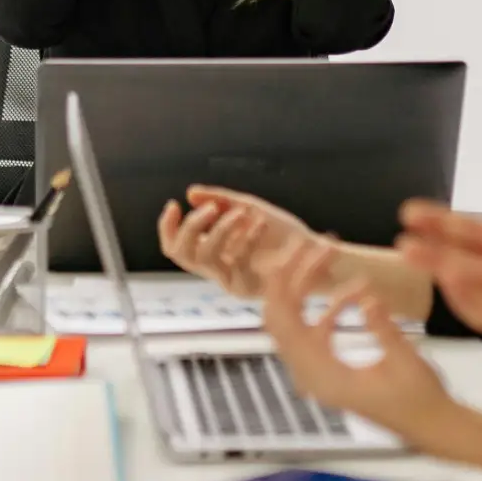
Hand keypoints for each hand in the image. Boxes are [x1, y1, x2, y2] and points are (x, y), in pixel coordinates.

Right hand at [158, 186, 313, 296]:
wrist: (314, 253)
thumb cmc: (282, 232)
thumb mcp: (249, 208)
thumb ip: (220, 201)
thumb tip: (190, 193)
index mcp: (213, 251)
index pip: (175, 247)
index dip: (167, 228)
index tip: (174, 203)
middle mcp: (216, 268)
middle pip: (181, 254)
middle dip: (191, 227)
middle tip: (210, 209)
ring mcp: (229, 279)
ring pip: (206, 256)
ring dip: (220, 229)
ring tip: (241, 212)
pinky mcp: (247, 287)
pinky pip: (236, 260)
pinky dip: (246, 237)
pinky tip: (260, 221)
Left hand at [259, 242, 453, 439]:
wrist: (431, 425)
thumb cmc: (421, 399)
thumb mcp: (406, 361)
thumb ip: (384, 330)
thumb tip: (368, 299)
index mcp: (325, 378)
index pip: (287, 326)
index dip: (281, 286)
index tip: (287, 253)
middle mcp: (313, 377)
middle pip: (282, 319)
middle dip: (291, 277)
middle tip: (305, 244)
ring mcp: (319, 374)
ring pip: (297, 322)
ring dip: (310, 288)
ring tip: (331, 255)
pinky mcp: (330, 369)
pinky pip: (315, 331)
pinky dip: (330, 307)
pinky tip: (356, 291)